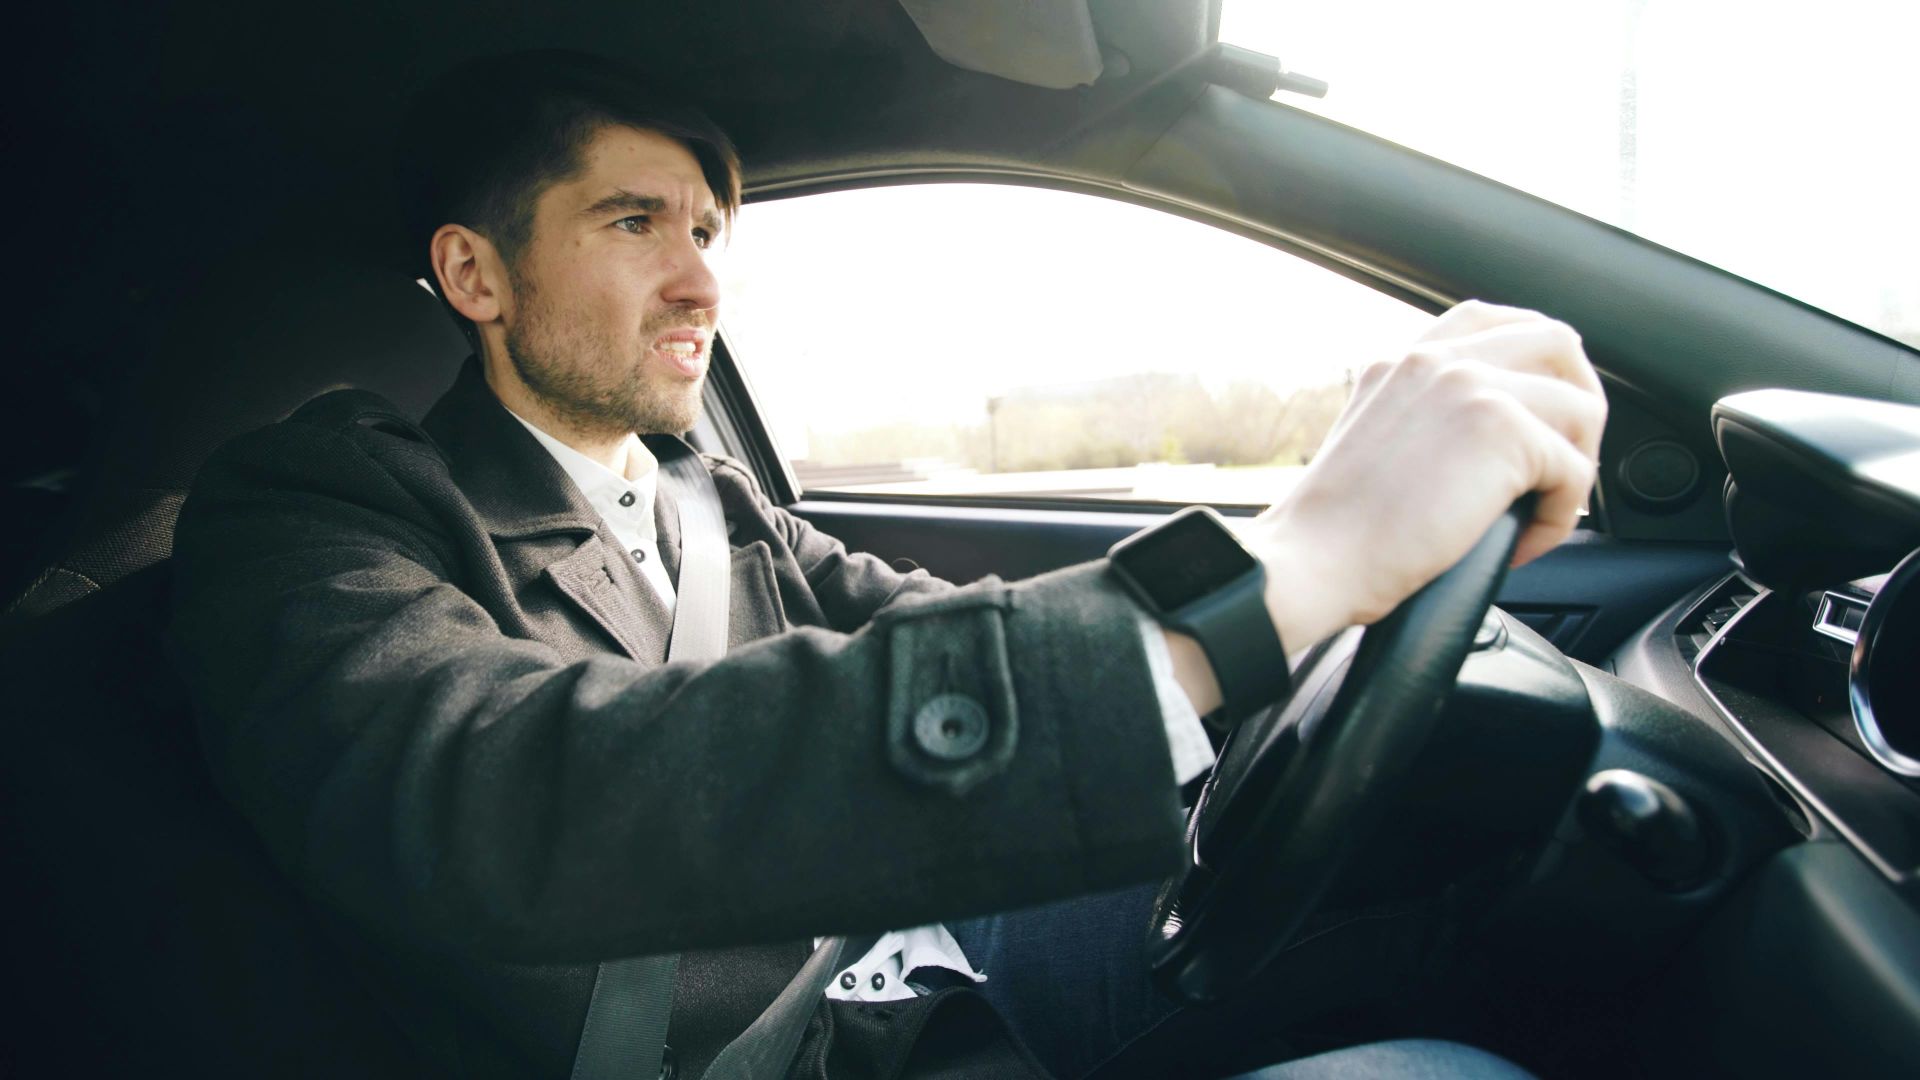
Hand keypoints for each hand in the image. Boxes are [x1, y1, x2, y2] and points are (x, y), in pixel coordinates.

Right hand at [1251, 299, 1606, 649]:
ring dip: (1576, 465)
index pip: (1490, 319)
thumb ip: (1421, 420)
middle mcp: (1438, 360)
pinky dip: (1559, 518)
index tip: (1541, 402)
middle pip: (1558, 342)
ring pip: (1582, 408)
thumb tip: (1484, 446)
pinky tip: (1523, 544)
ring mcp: (1472, 387)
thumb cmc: (1334, 533)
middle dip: (1579, 400)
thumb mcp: (1371, 444)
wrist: (1313, 561)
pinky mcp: (1503, 431)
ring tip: (1540, 511)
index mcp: (1404, 360)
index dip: (1534, 356)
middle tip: (1563, 461)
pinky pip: (1575, 471)